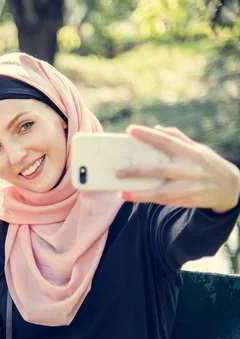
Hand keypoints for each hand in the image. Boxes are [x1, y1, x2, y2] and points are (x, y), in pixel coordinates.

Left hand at [116, 125, 239, 212]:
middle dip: (138, 172)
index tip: (129, 130)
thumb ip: (178, 138)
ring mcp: (189, 187)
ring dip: (140, 195)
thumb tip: (157, 129)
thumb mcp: (198, 149)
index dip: (147, 135)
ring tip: (122, 194)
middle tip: (118, 172)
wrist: (230, 187)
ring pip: (161, 193)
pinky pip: (166, 201)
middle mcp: (190, 169)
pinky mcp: (189, 200)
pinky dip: (151, 199)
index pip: (166, 141)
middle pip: (160, 170)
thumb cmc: (207, 164)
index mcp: (190, 152)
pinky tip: (136, 197)